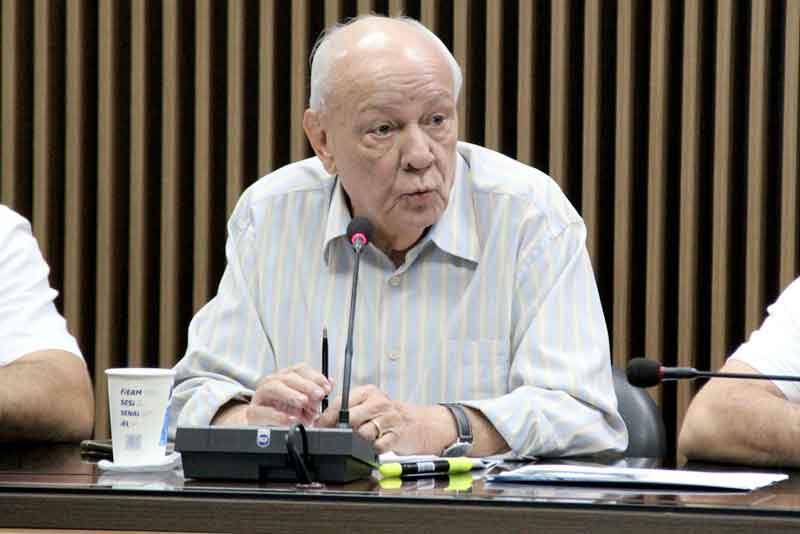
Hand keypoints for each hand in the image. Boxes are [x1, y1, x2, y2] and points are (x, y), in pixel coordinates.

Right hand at [239, 363, 331, 425]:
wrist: (258, 424)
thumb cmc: (281, 410)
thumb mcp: (301, 402)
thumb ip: (314, 394)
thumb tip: (329, 384)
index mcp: (284, 377)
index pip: (300, 370)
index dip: (315, 376)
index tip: (327, 387)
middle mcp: (272, 382)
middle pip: (289, 377)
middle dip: (307, 385)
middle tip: (319, 395)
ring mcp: (260, 396)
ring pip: (273, 388)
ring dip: (291, 394)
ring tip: (303, 402)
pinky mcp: (252, 413)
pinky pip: (263, 412)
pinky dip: (277, 416)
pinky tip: (290, 419)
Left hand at [317, 384, 455, 454]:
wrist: (418, 424)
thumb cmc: (387, 415)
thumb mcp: (368, 405)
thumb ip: (347, 409)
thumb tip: (320, 421)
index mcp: (368, 392)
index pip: (341, 402)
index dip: (327, 417)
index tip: (319, 427)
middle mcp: (379, 402)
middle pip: (350, 418)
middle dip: (341, 430)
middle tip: (338, 436)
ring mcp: (389, 419)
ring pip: (363, 433)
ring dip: (359, 440)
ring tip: (363, 439)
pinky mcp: (397, 435)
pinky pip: (377, 446)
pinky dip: (373, 449)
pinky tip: (375, 445)